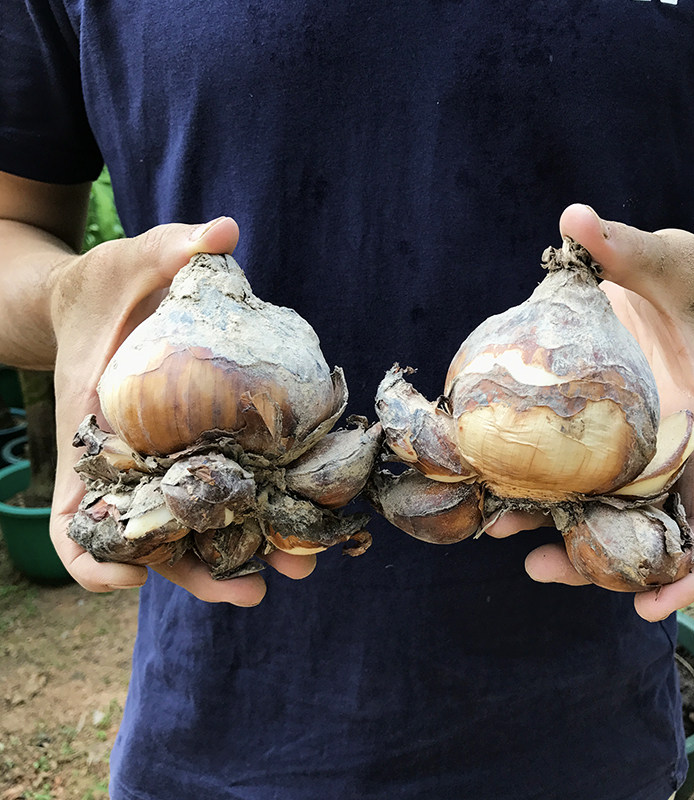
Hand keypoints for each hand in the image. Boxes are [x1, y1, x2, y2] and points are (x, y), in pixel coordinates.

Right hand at [48, 218, 315, 604]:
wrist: (102, 300)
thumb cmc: (108, 288)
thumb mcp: (133, 261)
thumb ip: (172, 247)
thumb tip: (225, 229)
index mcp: (93, 432)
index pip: (76, 515)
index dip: (94, 558)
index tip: (130, 579)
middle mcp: (123, 463)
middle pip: (148, 542)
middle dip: (198, 572)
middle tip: (258, 589)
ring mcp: (156, 466)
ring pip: (187, 532)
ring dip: (233, 559)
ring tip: (293, 570)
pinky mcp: (185, 455)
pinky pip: (212, 499)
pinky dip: (243, 520)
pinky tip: (289, 519)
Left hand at [488, 204, 693, 620]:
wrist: (685, 287)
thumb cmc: (688, 281)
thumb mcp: (664, 260)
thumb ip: (625, 247)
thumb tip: (575, 216)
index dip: (689, 568)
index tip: (654, 609)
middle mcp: (671, 450)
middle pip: (643, 529)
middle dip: (597, 561)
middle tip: (536, 565)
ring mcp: (637, 447)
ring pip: (603, 511)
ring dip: (558, 534)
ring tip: (502, 534)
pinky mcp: (605, 434)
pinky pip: (579, 477)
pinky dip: (547, 493)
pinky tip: (501, 493)